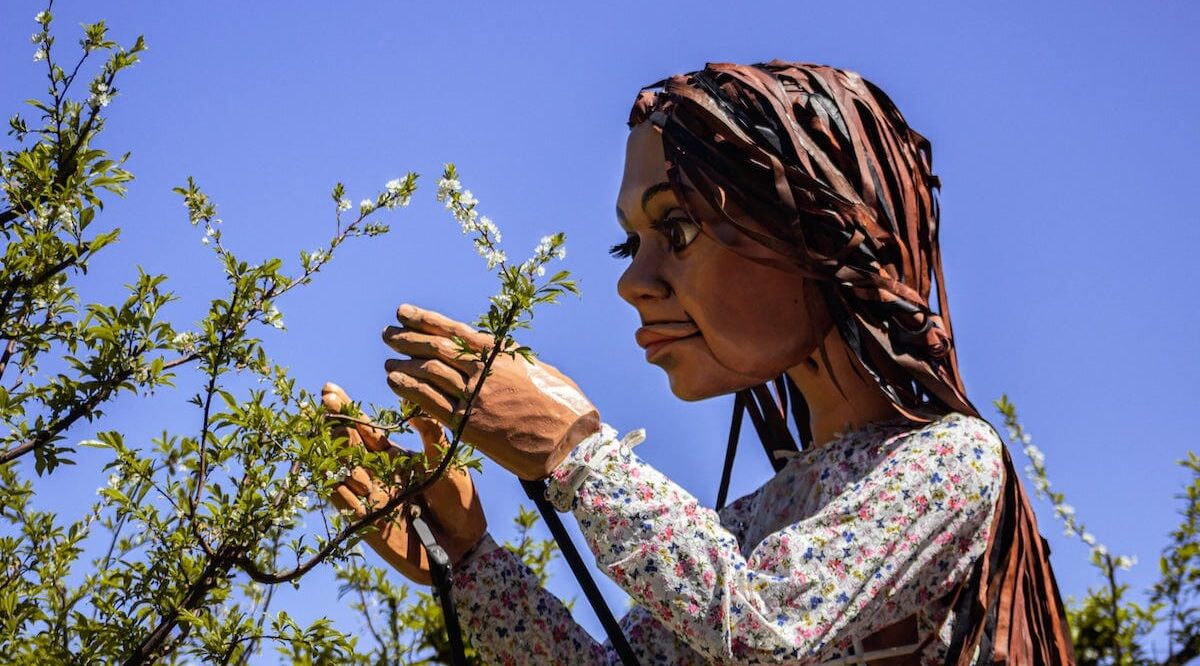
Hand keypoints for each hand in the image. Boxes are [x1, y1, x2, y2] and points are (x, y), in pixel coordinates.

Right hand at [320, 382, 485, 584]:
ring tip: (338, 437)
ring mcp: (369, 498)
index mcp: (394, 458)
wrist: (463, 546)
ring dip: (338, 454)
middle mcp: (377, 475)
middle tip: (324, 401)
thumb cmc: (458, 502)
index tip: (330, 390)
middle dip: (336, 422)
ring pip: (342, 471)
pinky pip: (343, 504)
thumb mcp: (446, 462)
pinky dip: (336, 488)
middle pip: (348, 445)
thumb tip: (411, 401)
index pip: (366, 429)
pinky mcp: (365, 525)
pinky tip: (329, 472)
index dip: (348, 410)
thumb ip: (429, 434)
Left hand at [382, 303, 600, 479]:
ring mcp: (475, 397)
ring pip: (429, 373)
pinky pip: (431, 403)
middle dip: (407, 339)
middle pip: (435, 348)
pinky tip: (394, 383)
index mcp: (502, 353)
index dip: (424, 320)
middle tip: (388, 334)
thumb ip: (513, 362)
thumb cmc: (563, 405)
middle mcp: (485, 371)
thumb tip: (496, 356)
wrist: (570, 442)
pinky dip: (408, 390)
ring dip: (403, 365)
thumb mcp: (540, 370)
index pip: (454, 330)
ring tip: (388, 362)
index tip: (403, 312)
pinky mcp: (470, 425)